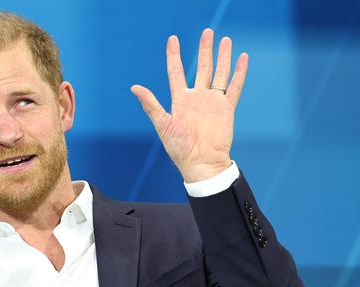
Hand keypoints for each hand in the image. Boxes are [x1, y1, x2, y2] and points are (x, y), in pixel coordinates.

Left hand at [131, 28, 248, 182]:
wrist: (201, 163)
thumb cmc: (179, 148)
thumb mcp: (162, 124)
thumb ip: (151, 104)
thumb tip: (134, 87)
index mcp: (180, 100)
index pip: (176, 72)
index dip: (174, 56)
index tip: (173, 39)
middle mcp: (197, 98)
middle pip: (202, 68)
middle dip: (204, 50)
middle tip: (207, 32)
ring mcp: (212, 102)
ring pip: (219, 73)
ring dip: (222, 57)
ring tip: (225, 39)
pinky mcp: (226, 109)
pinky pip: (233, 87)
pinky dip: (239, 73)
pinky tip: (242, 58)